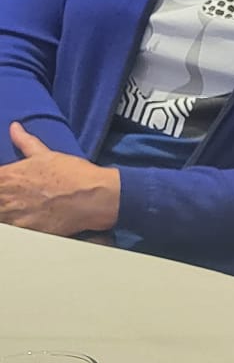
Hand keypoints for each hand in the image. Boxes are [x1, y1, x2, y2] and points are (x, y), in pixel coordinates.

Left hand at [0, 125, 119, 234]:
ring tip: (23, 210)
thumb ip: (25, 142)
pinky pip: (13, 234)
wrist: (94, 197)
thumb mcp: (46, 154)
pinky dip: (17, 229)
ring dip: (8, 213)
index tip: (6, 186)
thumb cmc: (72, 174)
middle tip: (16, 198)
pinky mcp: (28, 234)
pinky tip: (28, 222)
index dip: (1, 184)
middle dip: (3, 198)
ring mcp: (15, 218)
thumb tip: (14, 128)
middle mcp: (6, 197)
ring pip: (2, 218)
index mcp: (6, 176)